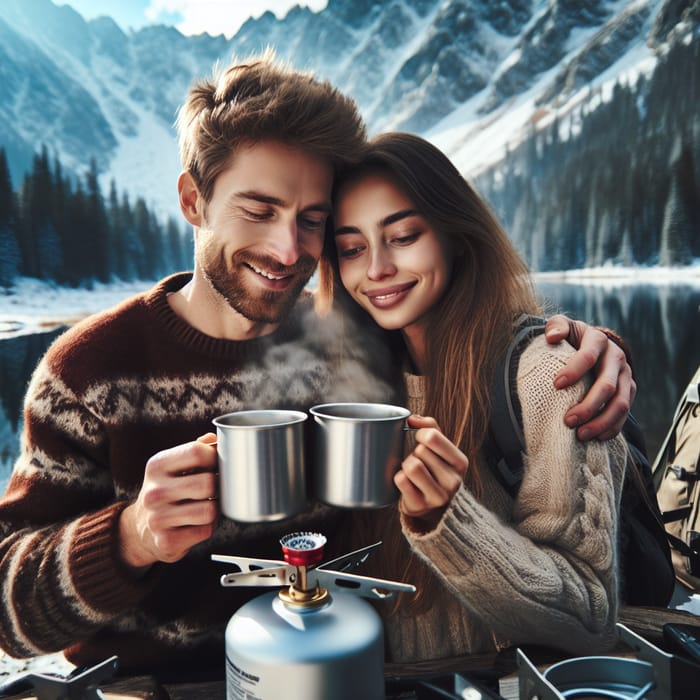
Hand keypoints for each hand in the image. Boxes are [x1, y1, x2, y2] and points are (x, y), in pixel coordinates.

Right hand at [119, 433, 218, 569]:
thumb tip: (214, 439)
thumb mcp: (173, 466)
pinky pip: (205, 531)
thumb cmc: (166, 491)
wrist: (140, 529)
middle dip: (217, 487)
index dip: (215, 457)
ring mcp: (158, 519)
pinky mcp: (167, 541)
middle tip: (213, 489)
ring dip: (213, 509)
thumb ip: (195, 450)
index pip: (197, 452)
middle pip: (207, 483)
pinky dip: (206, 527)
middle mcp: (154, 492)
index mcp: (157, 466)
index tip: (217, 464)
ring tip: (204, 506)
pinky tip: (196, 523)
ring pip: (209, 511)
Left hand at [396, 415, 468, 530]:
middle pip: (420, 451)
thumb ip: (430, 427)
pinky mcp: (420, 505)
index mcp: (461, 462)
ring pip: (411, 466)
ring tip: (412, 472)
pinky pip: (401, 480)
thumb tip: (412, 419)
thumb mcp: (439, 448)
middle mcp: (454, 481)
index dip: (421, 435)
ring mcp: (438, 496)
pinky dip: (398, 478)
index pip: (432, 436)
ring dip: (406, 465)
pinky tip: (407, 483)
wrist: (430, 504)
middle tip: (420, 462)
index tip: (422, 442)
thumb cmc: (433, 469)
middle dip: (415, 453)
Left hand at [545, 315, 635, 440]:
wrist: (591, 344)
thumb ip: (556, 326)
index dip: (574, 370)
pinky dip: (612, 428)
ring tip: (580, 435)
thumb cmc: (571, 337)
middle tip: (567, 421)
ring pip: (621, 403)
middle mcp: (616, 357)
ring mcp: (626, 375)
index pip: (589, 355)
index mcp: (598, 340)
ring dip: (601, 422)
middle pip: (607, 386)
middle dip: (588, 406)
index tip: (556, 385)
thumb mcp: (562, 326)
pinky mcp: (629, 391)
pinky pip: (625, 414)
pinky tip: (596, 438)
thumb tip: (552, 337)